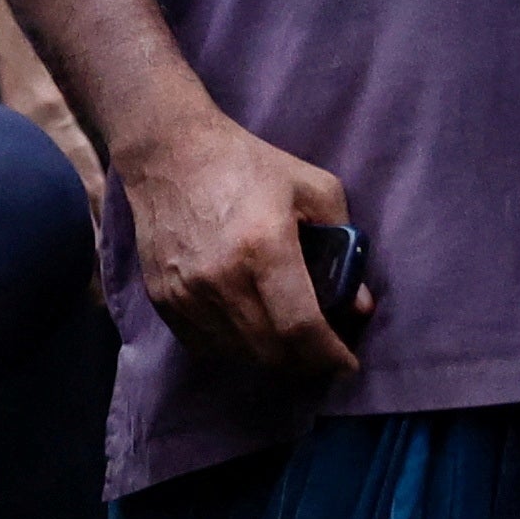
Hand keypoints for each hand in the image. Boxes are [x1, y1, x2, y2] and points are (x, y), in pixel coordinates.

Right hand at [121, 105, 364, 385]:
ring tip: (289, 343)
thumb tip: (357, 302)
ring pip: (237, 353)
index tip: (347, 364)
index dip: (329, 355)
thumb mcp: (314, 188)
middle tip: (323, 353)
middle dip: (305, 362)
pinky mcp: (162, 298)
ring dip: (270, 357)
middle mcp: (220, 278)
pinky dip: (234, 348)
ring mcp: (185, 292)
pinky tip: (250, 332)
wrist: (169, 154)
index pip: (301, 327)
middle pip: (270, 350)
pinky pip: (204, 345)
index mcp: (264, 247)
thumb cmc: (248, 165)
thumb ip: (343, 242)